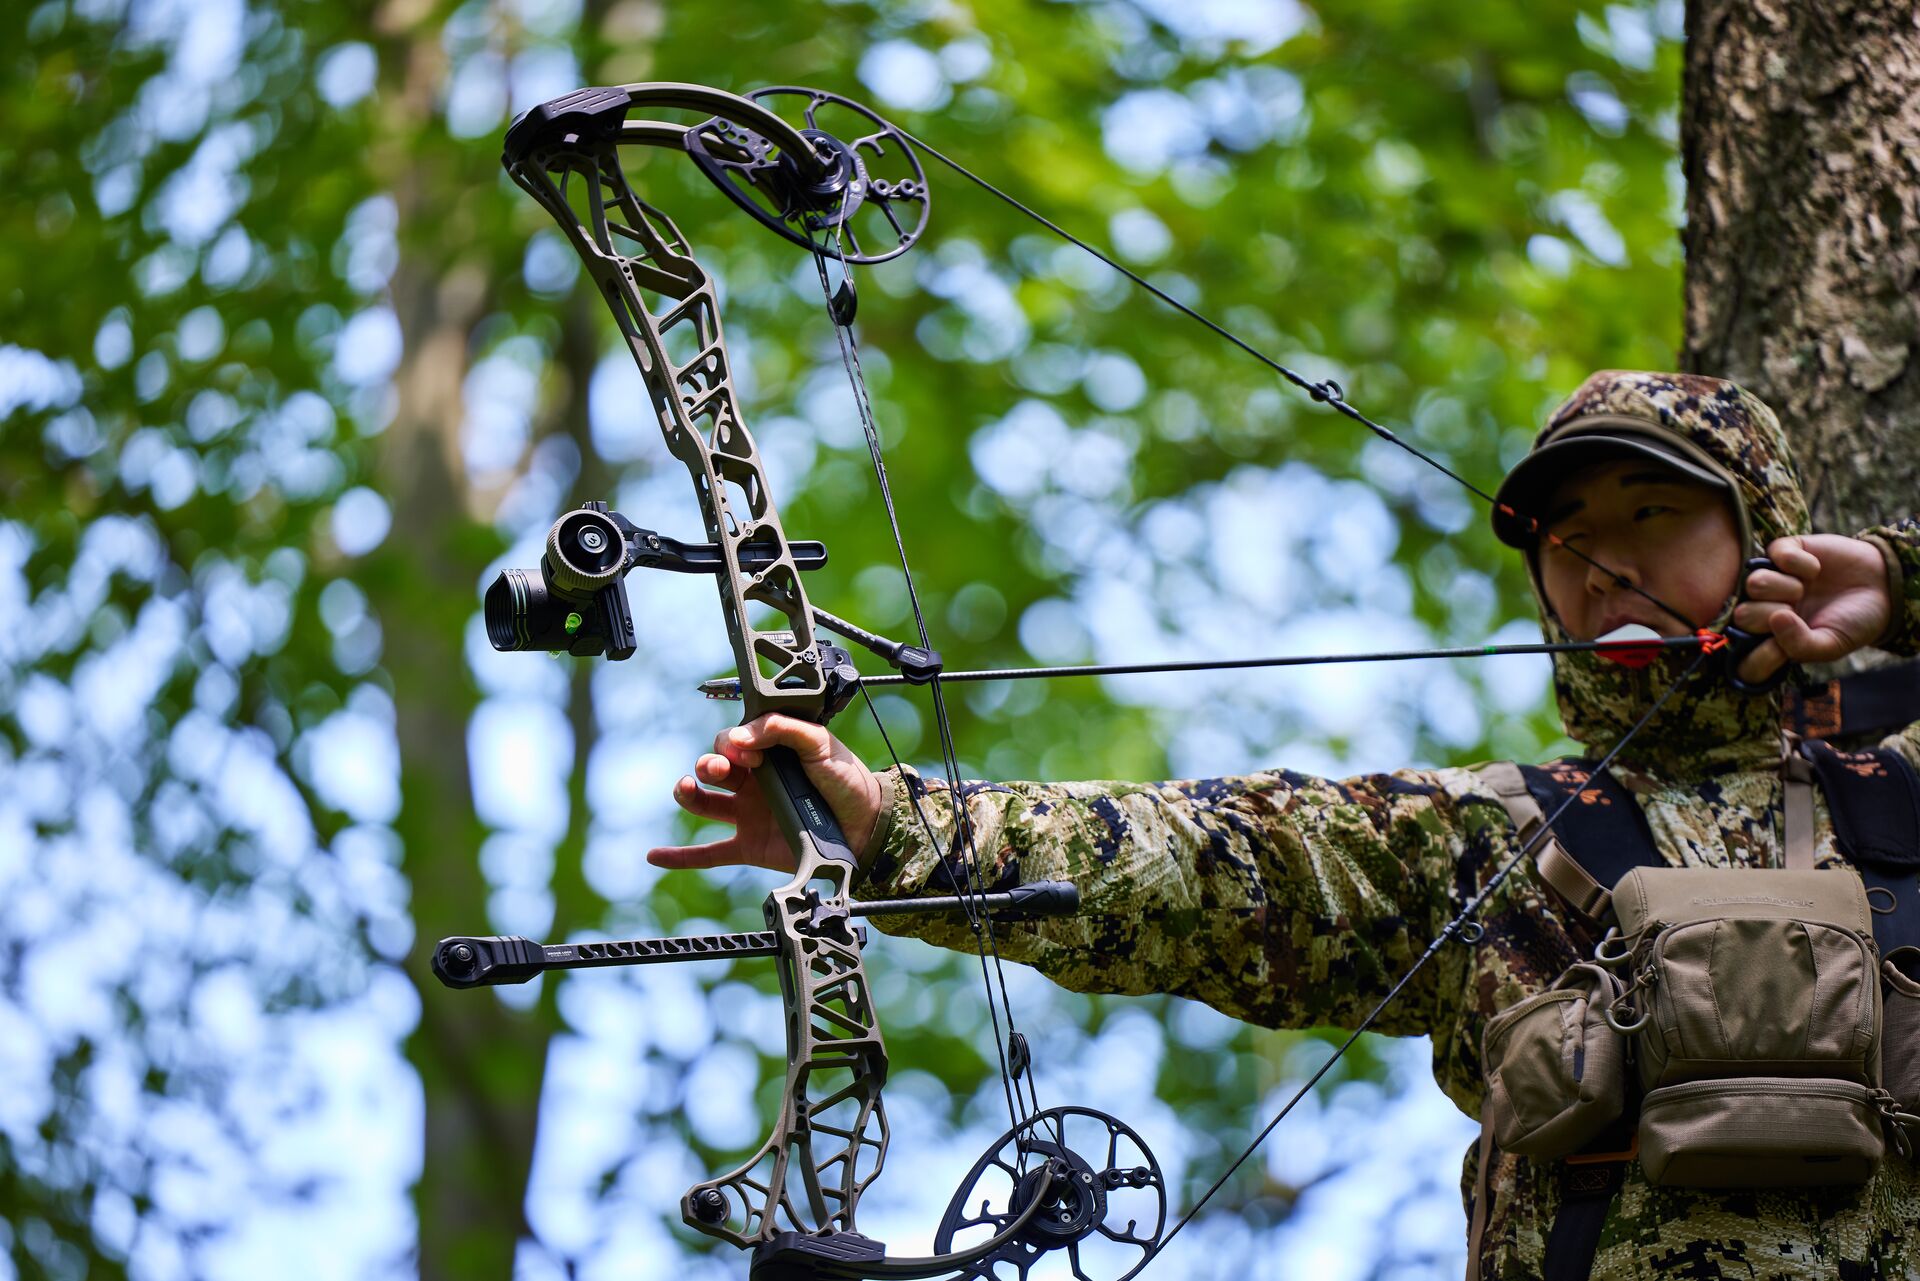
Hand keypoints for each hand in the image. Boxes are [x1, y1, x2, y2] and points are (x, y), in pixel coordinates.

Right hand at [646, 713, 884, 872]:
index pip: (733, 741)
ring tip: (688, 787)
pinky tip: (656, 855)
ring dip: (688, 792)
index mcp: (768, 754)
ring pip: (705, 802)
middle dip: (710, 762)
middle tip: (726, 768)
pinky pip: (709, 852)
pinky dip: (681, 856)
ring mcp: (749, 814)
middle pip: (713, 767)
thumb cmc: (846, 779)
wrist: (866, 824)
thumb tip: (741, 737)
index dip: (732, 742)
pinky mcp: (750, 846)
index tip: (749, 751)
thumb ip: (782, 728)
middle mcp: (754, 782)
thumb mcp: (819, 741)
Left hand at [1732, 535, 1893, 682]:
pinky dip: (1801, 563)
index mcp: (1770, 639)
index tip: (1779, 651)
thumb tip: (1775, 619)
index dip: (1757, 655)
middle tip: (1795, 611)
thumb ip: (1799, 645)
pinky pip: (1776, 553)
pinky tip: (1815, 569)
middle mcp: (1763, 608)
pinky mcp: (1783, 551)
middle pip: (1742, 614)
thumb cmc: (1853, 622)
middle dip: (1772, 615)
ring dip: (1786, 587)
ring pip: (1755, 583)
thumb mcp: (1831, 645)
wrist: (1882, 587)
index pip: (1741, 655)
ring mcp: (1771, 579)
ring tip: (1804, 589)